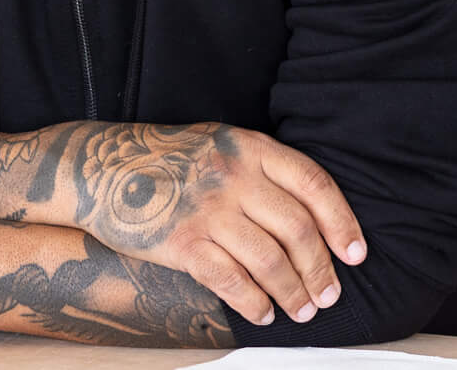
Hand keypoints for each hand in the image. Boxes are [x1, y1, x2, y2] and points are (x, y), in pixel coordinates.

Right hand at [67, 122, 365, 327]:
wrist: (101, 166)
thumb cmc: (165, 159)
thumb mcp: (219, 143)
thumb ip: (261, 168)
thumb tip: (313, 216)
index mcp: (248, 146)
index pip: (313, 183)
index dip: (342, 222)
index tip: (355, 254)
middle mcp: (233, 175)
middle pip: (297, 230)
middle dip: (320, 270)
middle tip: (328, 295)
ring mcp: (207, 209)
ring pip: (270, 261)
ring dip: (293, 293)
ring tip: (301, 310)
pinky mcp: (182, 242)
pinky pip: (232, 281)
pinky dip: (255, 303)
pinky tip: (263, 312)